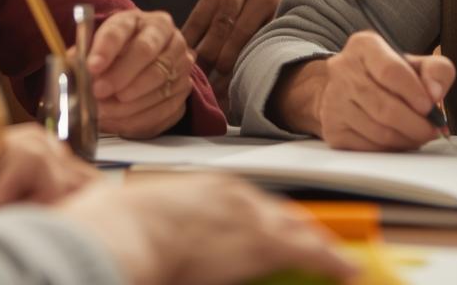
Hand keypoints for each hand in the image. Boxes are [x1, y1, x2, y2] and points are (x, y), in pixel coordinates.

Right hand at [54, 175, 357, 284]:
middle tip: (311, 242)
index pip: (245, 203)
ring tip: (334, 257)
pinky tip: (346, 269)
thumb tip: (124, 224)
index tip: (268, 228)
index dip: (261, 218)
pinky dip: (331, 260)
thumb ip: (138, 217)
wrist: (120, 236)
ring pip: (294, 229)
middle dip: (294, 228)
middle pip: (275, 211)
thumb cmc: (110, 230)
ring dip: (315, 244)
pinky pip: (309, 251)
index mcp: (200, 187)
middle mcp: (230, 194)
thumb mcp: (123, 213)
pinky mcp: (262, 242)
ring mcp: (248, 216)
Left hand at [86, 10, 191, 137]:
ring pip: (158, 81)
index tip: (90, 67)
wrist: (146, 66)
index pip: (121, 28)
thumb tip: (70, 73)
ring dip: (128, 101)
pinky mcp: (184, 89)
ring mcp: (181, 63)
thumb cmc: (117, 56)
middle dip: (120, 75)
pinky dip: (140, 117)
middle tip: (98, 92)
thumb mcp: (97, 49)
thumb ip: (83, 58)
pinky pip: (165, 106)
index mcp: (140, 20)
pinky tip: (119, 121)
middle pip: (145, 51)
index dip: (105, 48)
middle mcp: (167, 36)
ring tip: (104, 111)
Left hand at [182, 0, 322, 77]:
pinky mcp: (287, 8)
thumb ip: (215, 3)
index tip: (181, 62)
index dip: (190, 42)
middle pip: (220, 24)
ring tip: (218, 85)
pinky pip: (266, 37)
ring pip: (242, 33)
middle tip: (198, 80)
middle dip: (207, 56)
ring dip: (228, 60)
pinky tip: (247, 72)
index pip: (202, 13)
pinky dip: (254, 56)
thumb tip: (189, 43)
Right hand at [279, 32, 454, 150]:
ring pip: (378, 131)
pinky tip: (399, 141)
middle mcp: (342, 69)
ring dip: (406, 139)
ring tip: (419, 136)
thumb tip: (435, 94)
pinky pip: (368, 148)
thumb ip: (437, 71)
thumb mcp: (417, 64)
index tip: (430, 107)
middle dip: (416, 125)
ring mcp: (333, 100)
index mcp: (364, 46)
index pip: (390, 71)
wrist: (350, 89)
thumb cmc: (390, 77)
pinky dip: (390, 149)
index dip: (415, 93)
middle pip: (384, 107)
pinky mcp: (331, 128)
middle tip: (432, 130)